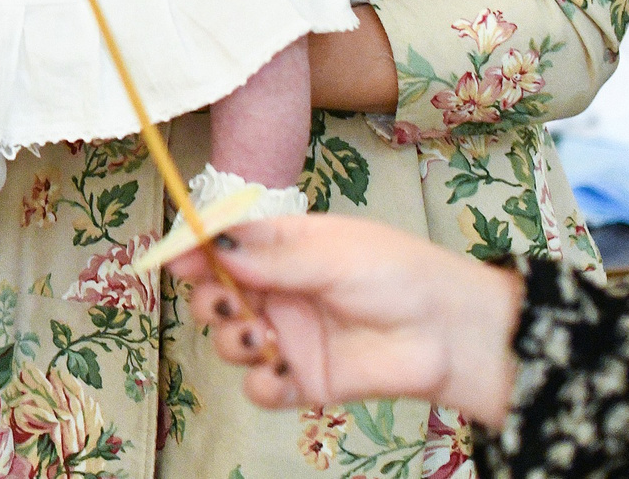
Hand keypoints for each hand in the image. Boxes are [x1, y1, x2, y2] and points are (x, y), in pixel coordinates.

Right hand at [168, 215, 523, 427]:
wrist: (451, 336)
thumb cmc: (399, 276)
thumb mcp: (332, 253)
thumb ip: (271, 256)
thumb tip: (212, 242)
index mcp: (283, 249)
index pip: (224, 246)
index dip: (196, 251)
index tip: (176, 260)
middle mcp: (279, 292)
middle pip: (216, 294)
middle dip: (208, 300)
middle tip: (226, 304)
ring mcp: (289, 337)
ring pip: (231, 341)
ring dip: (232, 340)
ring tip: (261, 337)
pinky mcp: (303, 380)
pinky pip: (260, 386)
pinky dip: (259, 383)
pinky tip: (278, 373)